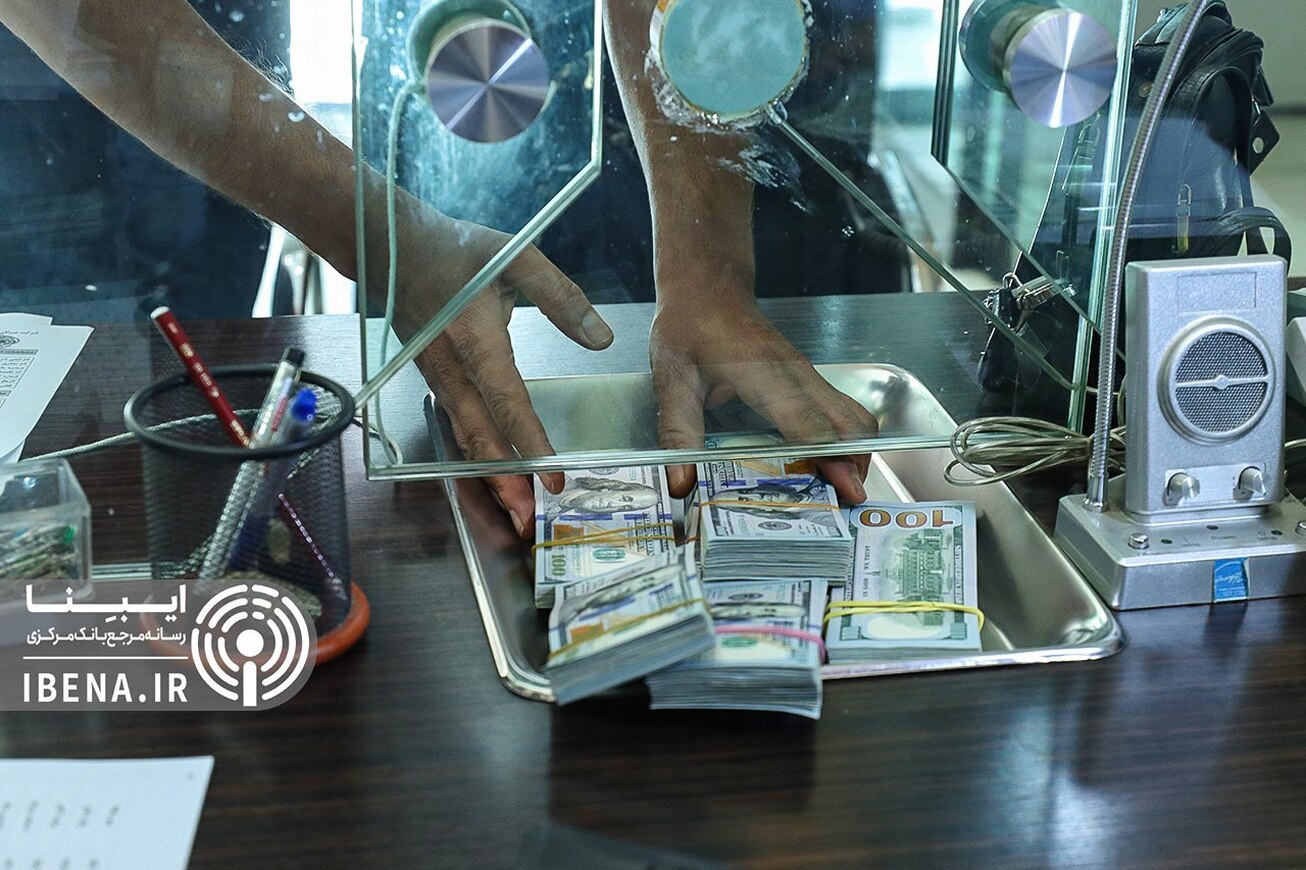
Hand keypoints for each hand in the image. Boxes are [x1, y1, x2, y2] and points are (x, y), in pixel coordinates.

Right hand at [393, 217, 613, 539]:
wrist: (395, 250)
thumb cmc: (458, 252)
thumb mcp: (518, 258)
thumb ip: (562, 297)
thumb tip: (602, 338)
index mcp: (475, 339)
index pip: (507, 399)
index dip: (529, 439)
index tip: (552, 474)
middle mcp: (453, 369)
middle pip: (480, 435)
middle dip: (504, 481)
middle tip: (528, 518)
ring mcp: (440, 380)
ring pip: (466, 439)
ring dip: (489, 478)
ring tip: (515, 513)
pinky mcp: (438, 384)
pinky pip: (459, 429)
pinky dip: (477, 459)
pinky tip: (496, 481)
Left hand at [649, 298, 876, 503]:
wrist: (707, 287)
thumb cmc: (689, 327)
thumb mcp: (671, 379)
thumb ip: (678, 432)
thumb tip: (682, 484)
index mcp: (766, 375)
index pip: (810, 425)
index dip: (832, 460)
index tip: (846, 492)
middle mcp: (798, 376)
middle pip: (850, 424)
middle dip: (856, 467)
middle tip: (845, 508)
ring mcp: (808, 376)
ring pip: (854, 418)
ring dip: (856, 456)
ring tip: (838, 495)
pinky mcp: (808, 380)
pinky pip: (840, 414)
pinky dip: (844, 443)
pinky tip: (826, 468)